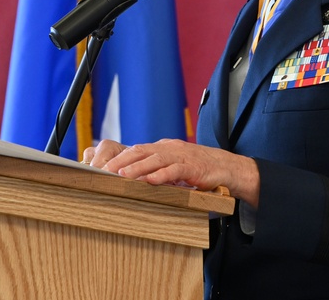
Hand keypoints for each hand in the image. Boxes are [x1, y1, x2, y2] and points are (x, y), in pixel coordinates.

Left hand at [84, 138, 259, 205]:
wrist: (225, 167)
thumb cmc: (197, 168)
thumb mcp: (173, 164)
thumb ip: (156, 167)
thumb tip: (134, 177)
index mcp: (163, 147)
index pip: (136, 150)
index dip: (119, 158)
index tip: (102, 167)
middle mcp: (169, 148)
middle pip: (140, 152)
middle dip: (121, 161)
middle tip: (104, 171)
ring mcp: (181, 156)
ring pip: (154, 160)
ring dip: (136, 168)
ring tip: (121, 176)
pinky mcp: (192, 167)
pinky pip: (175, 170)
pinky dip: (162, 175)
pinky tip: (150, 181)